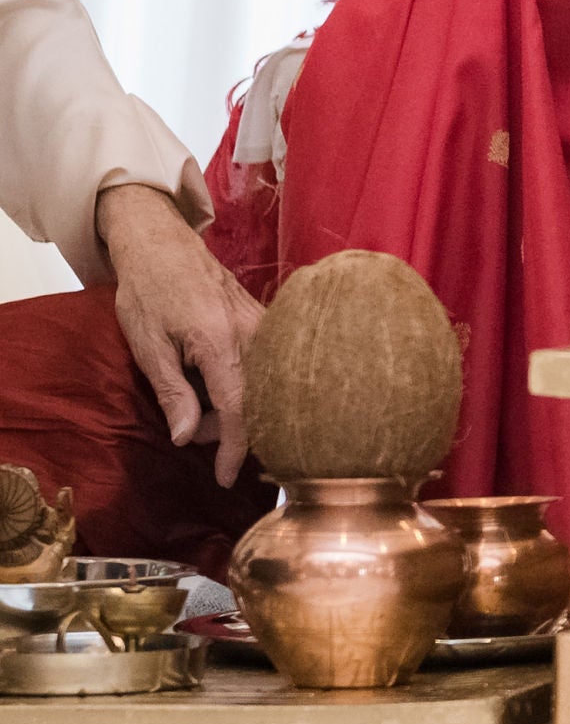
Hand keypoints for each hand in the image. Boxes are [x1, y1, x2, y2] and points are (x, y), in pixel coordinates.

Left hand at [95, 184, 262, 487]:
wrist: (164, 246)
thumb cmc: (149, 293)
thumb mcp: (148, 347)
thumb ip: (173, 393)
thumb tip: (185, 437)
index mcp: (221, 342)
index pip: (240, 408)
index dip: (234, 448)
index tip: (224, 478)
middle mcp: (254, 333)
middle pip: (257, 401)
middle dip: (226, 428)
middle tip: (187, 428)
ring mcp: (266, 325)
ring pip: (264, 385)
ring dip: (234, 406)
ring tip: (196, 402)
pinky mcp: (268, 321)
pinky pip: (266, 366)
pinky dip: (246, 386)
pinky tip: (217, 385)